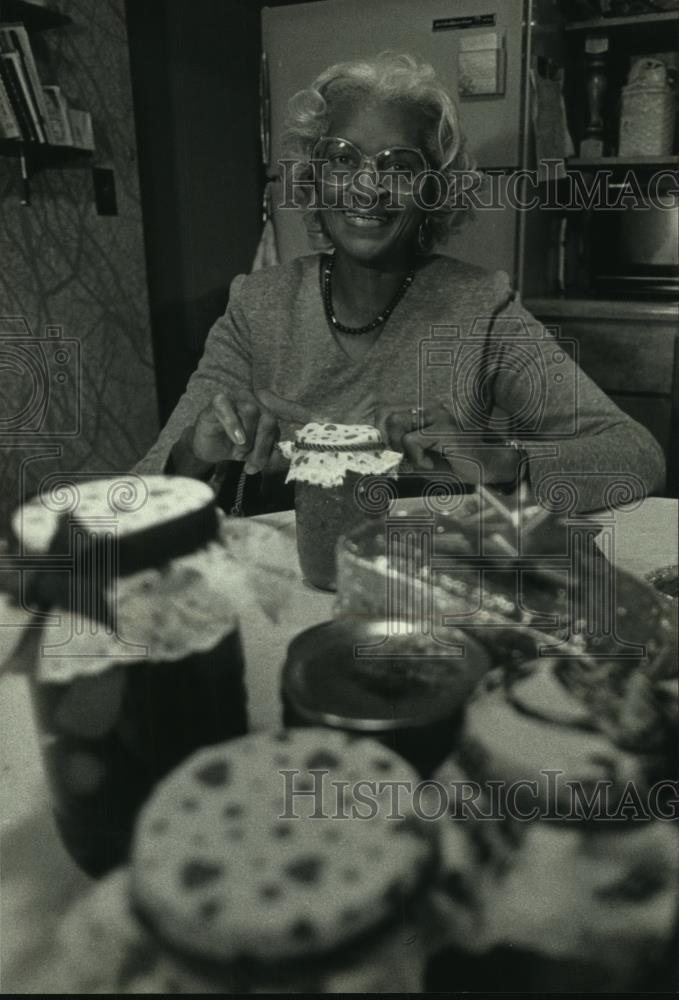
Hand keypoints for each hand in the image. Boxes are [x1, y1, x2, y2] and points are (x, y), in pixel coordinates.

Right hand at [192, 388, 376, 475]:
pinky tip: (237, 440)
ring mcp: (237, 398)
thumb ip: (278, 453)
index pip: (291, 410)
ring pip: (252, 414)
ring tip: (239, 455)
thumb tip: (298, 456)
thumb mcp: (260, 453)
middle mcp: (256, 399)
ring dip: (248, 441)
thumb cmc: (238, 447)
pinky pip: (229, 410)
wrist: (208, 448)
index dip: (307, 416)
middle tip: (254, 465)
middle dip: (264, 446)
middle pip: (270, 419)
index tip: (324, 423)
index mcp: (269, 408)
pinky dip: (234, 426)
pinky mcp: (218, 402)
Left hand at [376, 401, 521, 482]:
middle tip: (407, 458)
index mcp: (425, 414)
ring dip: (403, 449)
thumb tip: (383, 452)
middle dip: (390, 441)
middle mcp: (430, 410)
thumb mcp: (424, 460)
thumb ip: (404, 454)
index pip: (389, 413)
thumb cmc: (457, 464)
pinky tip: (432, 462)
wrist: (488, 466)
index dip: (382, 433)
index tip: (390, 452)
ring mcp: (438, 416)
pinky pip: (412, 440)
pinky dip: (417, 457)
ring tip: (421, 461)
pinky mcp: (444, 428)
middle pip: (389, 416)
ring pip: (396, 424)